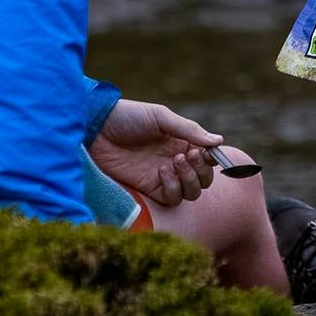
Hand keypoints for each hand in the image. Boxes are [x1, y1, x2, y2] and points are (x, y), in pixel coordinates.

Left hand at [91, 99, 222, 207]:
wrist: (96, 130)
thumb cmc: (128, 117)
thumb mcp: (160, 117)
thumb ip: (189, 130)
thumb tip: (218, 142)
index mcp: (182, 142)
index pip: (208, 158)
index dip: (212, 158)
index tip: (205, 151)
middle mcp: (176, 162)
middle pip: (205, 179)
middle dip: (202, 170)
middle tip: (188, 156)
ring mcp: (163, 177)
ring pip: (192, 192)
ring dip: (190, 179)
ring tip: (174, 162)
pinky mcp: (149, 189)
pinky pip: (172, 199)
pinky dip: (173, 187)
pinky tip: (161, 171)